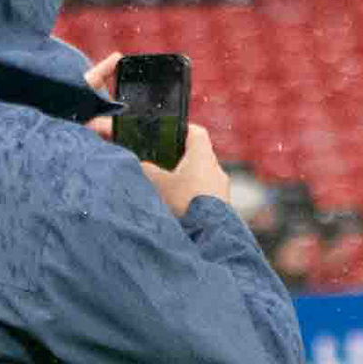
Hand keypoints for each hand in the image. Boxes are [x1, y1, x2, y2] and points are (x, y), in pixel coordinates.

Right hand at [87, 98, 227, 217]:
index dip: (180, 129)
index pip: (195, 132)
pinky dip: (190, 196)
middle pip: (196, 155)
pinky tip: (177, 206)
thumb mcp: (158, 183)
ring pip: (200, 177)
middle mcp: (216, 170)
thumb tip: (141, 166)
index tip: (167, 133)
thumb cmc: (186, 204)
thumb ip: (148, 170)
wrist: (208, 234)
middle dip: (177, 159)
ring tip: (165, 188)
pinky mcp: (221, 207)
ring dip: (184, 180)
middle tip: (159, 163)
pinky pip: (204, 194)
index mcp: (203, 156)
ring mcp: (221, 189)